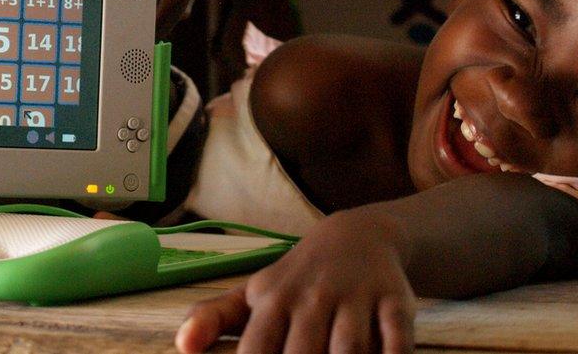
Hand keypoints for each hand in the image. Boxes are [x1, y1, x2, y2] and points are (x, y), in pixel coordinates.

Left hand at [175, 210, 415, 353]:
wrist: (359, 235)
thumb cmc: (297, 279)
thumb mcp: (255, 292)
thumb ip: (214, 318)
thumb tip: (180, 347)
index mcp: (274, 300)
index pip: (257, 351)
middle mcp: (314, 297)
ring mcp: (356, 298)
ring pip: (350, 351)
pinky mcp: (396, 302)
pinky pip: (398, 341)